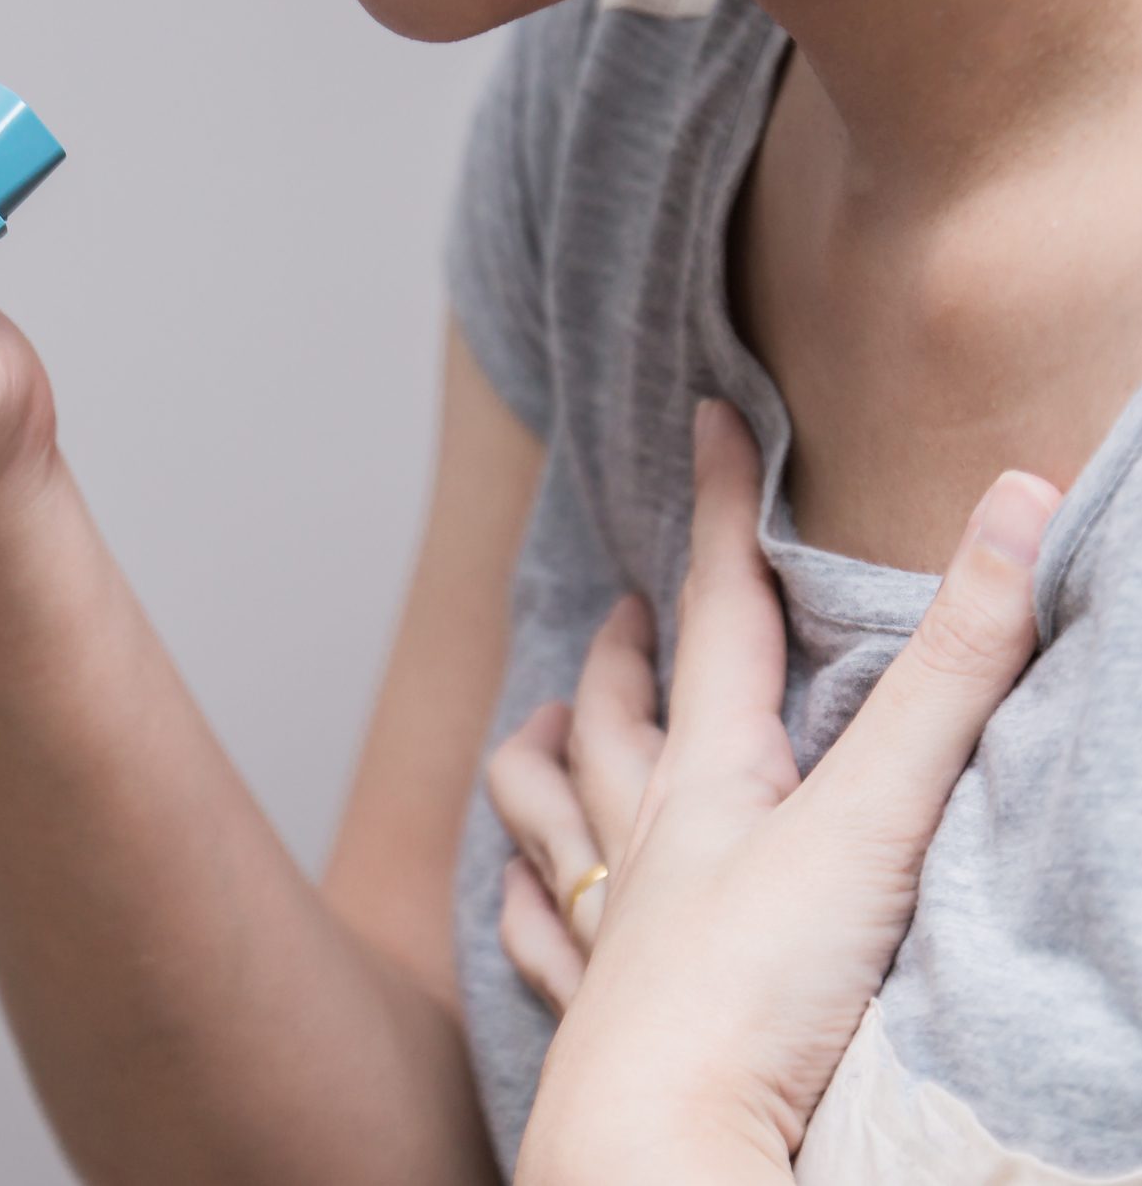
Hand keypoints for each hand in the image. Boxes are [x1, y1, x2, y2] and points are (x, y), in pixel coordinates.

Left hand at [497, 400, 1060, 1179]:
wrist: (668, 1146)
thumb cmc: (761, 988)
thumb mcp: (879, 819)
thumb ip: (954, 673)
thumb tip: (1018, 501)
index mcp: (712, 778)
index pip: (722, 611)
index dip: (721, 509)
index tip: (707, 419)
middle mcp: (644, 840)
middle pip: (621, 713)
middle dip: (631, 649)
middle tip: (632, 605)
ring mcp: (609, 926)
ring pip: (550, 812)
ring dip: (546, 756)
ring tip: (539, 724)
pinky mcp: (595, 1014)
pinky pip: (539, 937)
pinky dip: (523, 899)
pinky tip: (511, 887)